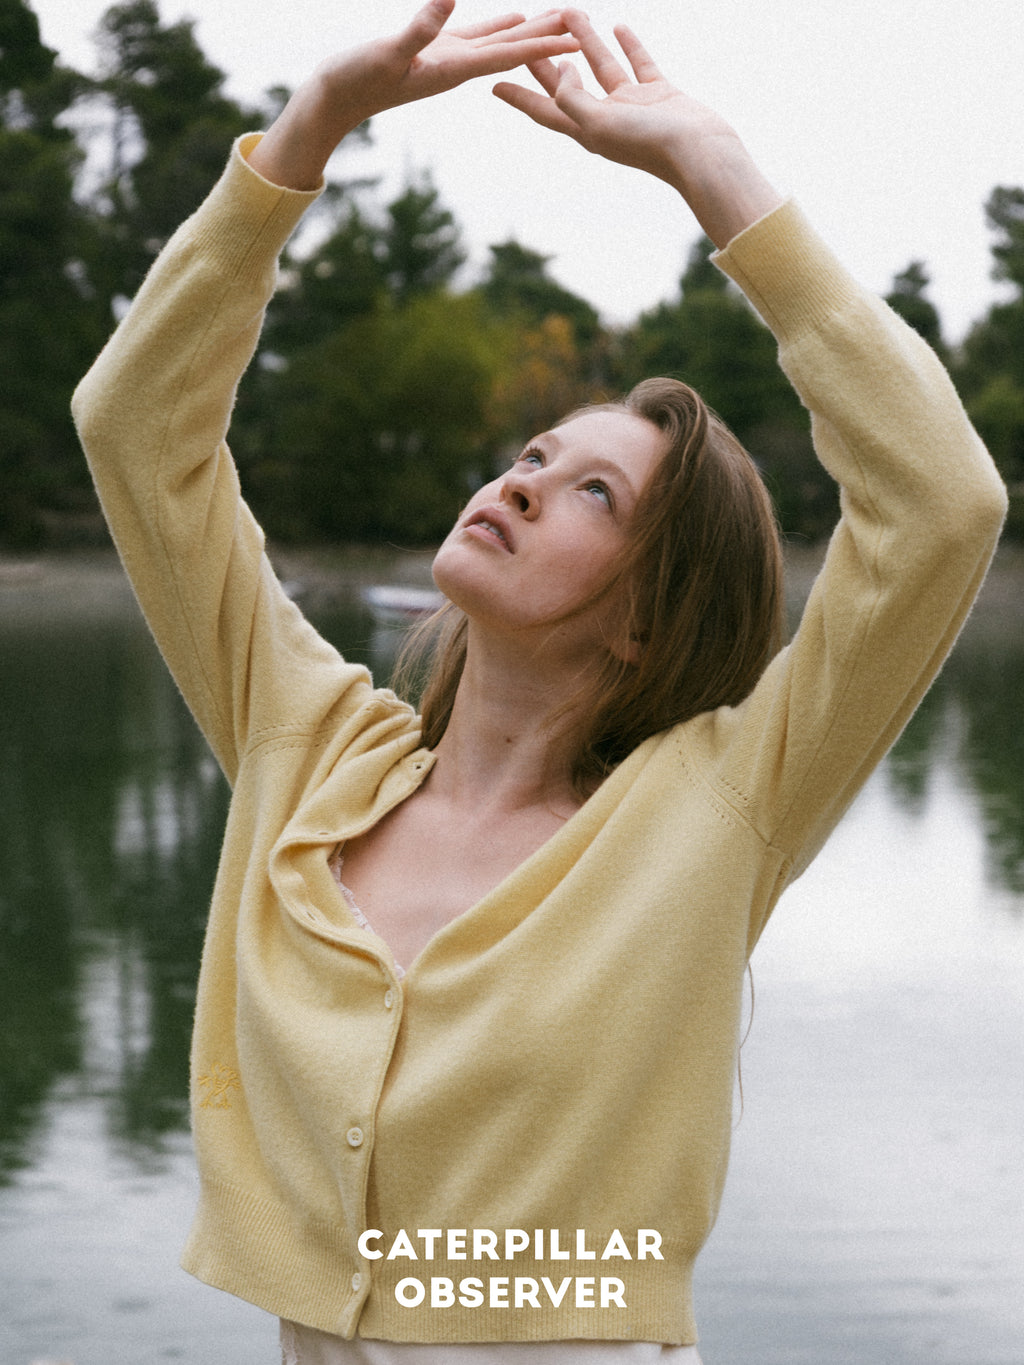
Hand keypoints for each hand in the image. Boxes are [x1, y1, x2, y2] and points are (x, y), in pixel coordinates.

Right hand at [248, 0, 577, 189]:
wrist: (333, 101)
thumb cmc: (355, 80)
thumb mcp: (388, 52)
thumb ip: (419, 28)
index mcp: (453, 69)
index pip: (508, 56)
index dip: (544, 47)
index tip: (578, 41)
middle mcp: (458, 67)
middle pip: (515, 50)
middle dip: (551, 38)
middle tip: (585, 22)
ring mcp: (448, 59)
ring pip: (501, 40)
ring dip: (532, 30)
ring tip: (563, 17)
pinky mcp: (434, 51)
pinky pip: (477, 35)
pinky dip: (500, 24)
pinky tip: (516, 17)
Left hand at [493, 10, 781, 247]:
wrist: (700, 154)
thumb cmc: (649, 144)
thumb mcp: (599, 123)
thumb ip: (572, 98)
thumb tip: (559, 72)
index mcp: (587, 131)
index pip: (544, 111)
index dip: (518, 97)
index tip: (493, 85)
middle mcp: (606, 119)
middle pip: (567, 86)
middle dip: (545, 61)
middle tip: (524, 37)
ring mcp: (633, 107)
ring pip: (601, 66)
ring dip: (585, 40)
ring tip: (569, 11)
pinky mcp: (659, 95)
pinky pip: (638, 64)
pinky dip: (628, 46)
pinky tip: (618, 27)